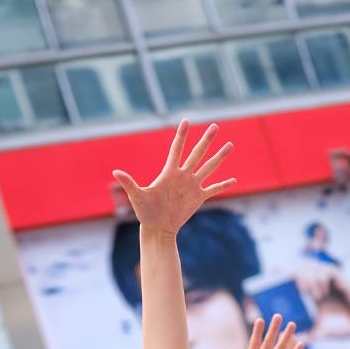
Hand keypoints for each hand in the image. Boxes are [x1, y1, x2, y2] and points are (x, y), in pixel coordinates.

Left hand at [112, 120, 235, 235]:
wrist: (157, 228)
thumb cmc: (145, 212)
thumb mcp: (137, 197)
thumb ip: (129, 183)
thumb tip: (115, 172)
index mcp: (169, 172)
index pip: (177, 149)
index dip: (181, 135)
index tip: (186, 120)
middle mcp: (183, 176)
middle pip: (197, 154)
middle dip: (206, 140)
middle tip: (215, 126)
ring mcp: (192, 186)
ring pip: (208, 167)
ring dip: (219, 157)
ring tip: (230, 145)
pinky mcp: (198, 197)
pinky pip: (213, 189)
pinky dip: (223, 185)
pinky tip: (234, 179)